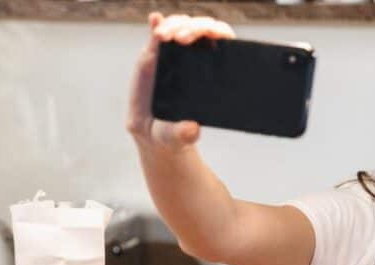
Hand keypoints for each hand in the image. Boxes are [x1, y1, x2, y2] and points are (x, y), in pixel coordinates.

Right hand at [126, 13, 234, 149]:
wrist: (153, 132)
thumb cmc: (173, 133)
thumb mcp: (179, 136)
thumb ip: (185, 133)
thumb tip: (193, 129)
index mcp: (210, 74)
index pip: (222, 44)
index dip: (220, 33)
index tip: (213, 34)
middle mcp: (194, 60)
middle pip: (199, 31)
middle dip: (192, 27)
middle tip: (181, 38)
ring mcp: (173, 54)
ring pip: (178, 28)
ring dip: (172, 25)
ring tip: (163, 35)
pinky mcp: (153, 55)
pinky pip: (157, 34)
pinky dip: (157, 24)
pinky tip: (155, 18)